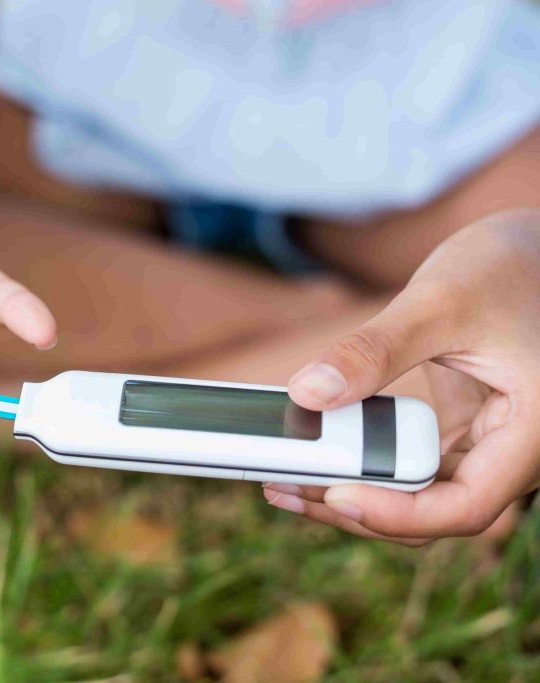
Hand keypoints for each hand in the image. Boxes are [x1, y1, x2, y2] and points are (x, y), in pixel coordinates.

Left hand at [264, 210, 539, 543]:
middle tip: (284, 489)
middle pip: (435, 512)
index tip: (337, 495)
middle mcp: (518, 451)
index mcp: (535, 431)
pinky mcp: (464, 433)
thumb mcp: (439, 301)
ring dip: (355, 492)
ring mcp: (490, 446)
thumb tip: (308, 394)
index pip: (467, 506)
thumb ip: (374, 351)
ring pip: (422, 496)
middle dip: (357, 509)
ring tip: (284, 480)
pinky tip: (316, 455)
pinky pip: (415, 465)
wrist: (531, 250)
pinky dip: (367, 465)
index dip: (399, 514)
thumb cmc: (506, 267)